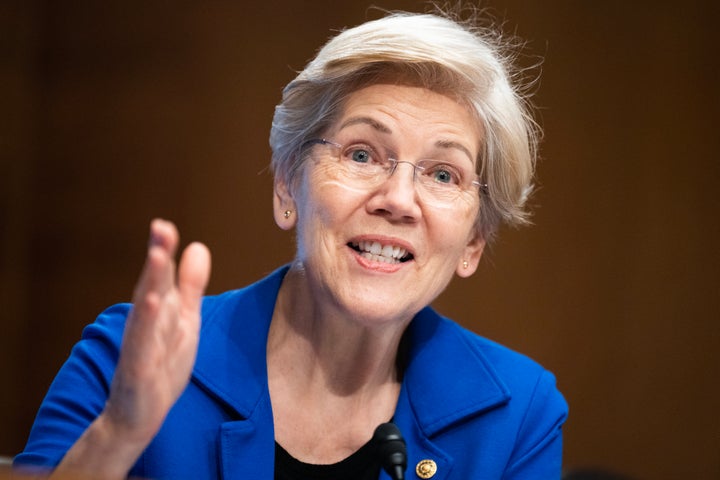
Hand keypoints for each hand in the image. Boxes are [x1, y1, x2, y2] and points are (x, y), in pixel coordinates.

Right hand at [103, 219, 210, 444]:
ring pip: (145, 310)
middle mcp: (146, 323)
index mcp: (160, 310)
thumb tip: (198, 245)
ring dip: (150, 282)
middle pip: (152, 286)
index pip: (162, 275)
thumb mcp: (184, 320)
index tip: (165, 225)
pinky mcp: (139, 370)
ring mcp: (140, 346)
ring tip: (158, 255)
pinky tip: (153, 303)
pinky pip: (142, 345)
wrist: (137, 416)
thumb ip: (190, 285)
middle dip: (158, 257)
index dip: (164, 249)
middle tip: (162, 228)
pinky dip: (147, 324)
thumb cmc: (161, 364)